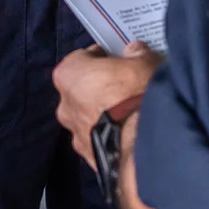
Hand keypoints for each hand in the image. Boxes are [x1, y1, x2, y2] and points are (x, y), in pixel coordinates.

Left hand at [53, 40, 159, 163]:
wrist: (141, 143)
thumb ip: (136, 54)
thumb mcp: (143, 63)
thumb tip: (135, 51)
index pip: (81, 59)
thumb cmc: (135, 94)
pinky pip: (98, 140)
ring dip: (103, 115)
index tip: (118, 60)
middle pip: (81, 91)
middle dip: (100, 89)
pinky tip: (129, 134)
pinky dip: (109, 136)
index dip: (101, 58)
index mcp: (69, 74)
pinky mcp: (88, 157)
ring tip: (130, 114)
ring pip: (88, 118)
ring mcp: (74, 134)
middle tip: (125, 87)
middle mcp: (65, 105)